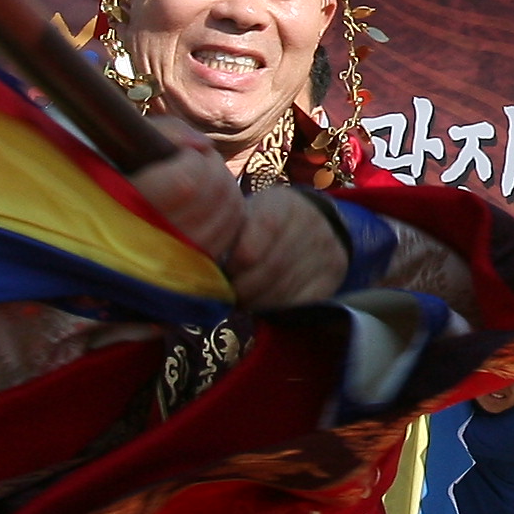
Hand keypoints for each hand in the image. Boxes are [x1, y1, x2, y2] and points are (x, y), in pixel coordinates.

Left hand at [125, 122, 350, 308]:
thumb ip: (222, 219)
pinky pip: (298, 303)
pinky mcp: (330, 280)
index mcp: (283, 204)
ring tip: (239, 299)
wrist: (318, 229)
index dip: (240, 254)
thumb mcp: (250, 210)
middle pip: (270, 265)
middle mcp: (310, 225)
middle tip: (223, 291)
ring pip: (282, 289)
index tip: (225, 266)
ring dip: (255, 300)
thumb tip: (183, 240)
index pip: (264, 226)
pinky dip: (275, 308)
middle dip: (241, 284)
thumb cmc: (265, 221)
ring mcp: (324, 253)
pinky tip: (262, 304)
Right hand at [126, 122, 242, 254]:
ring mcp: (176, 259)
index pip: (185, 183)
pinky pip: (232, 233)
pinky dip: (230, 209)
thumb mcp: (134, 140)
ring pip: (228, 215)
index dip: (194, 161)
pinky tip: (210, 199)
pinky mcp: (195, 266)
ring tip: (204, 177)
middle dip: (214, 168)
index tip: (183, 154)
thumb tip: (203, 145)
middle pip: (213, 196)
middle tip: (198, 159)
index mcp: (127, 207)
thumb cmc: (120, 169)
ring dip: (225, 186)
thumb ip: (169, 133)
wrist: (107, 218)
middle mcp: (151, 242)